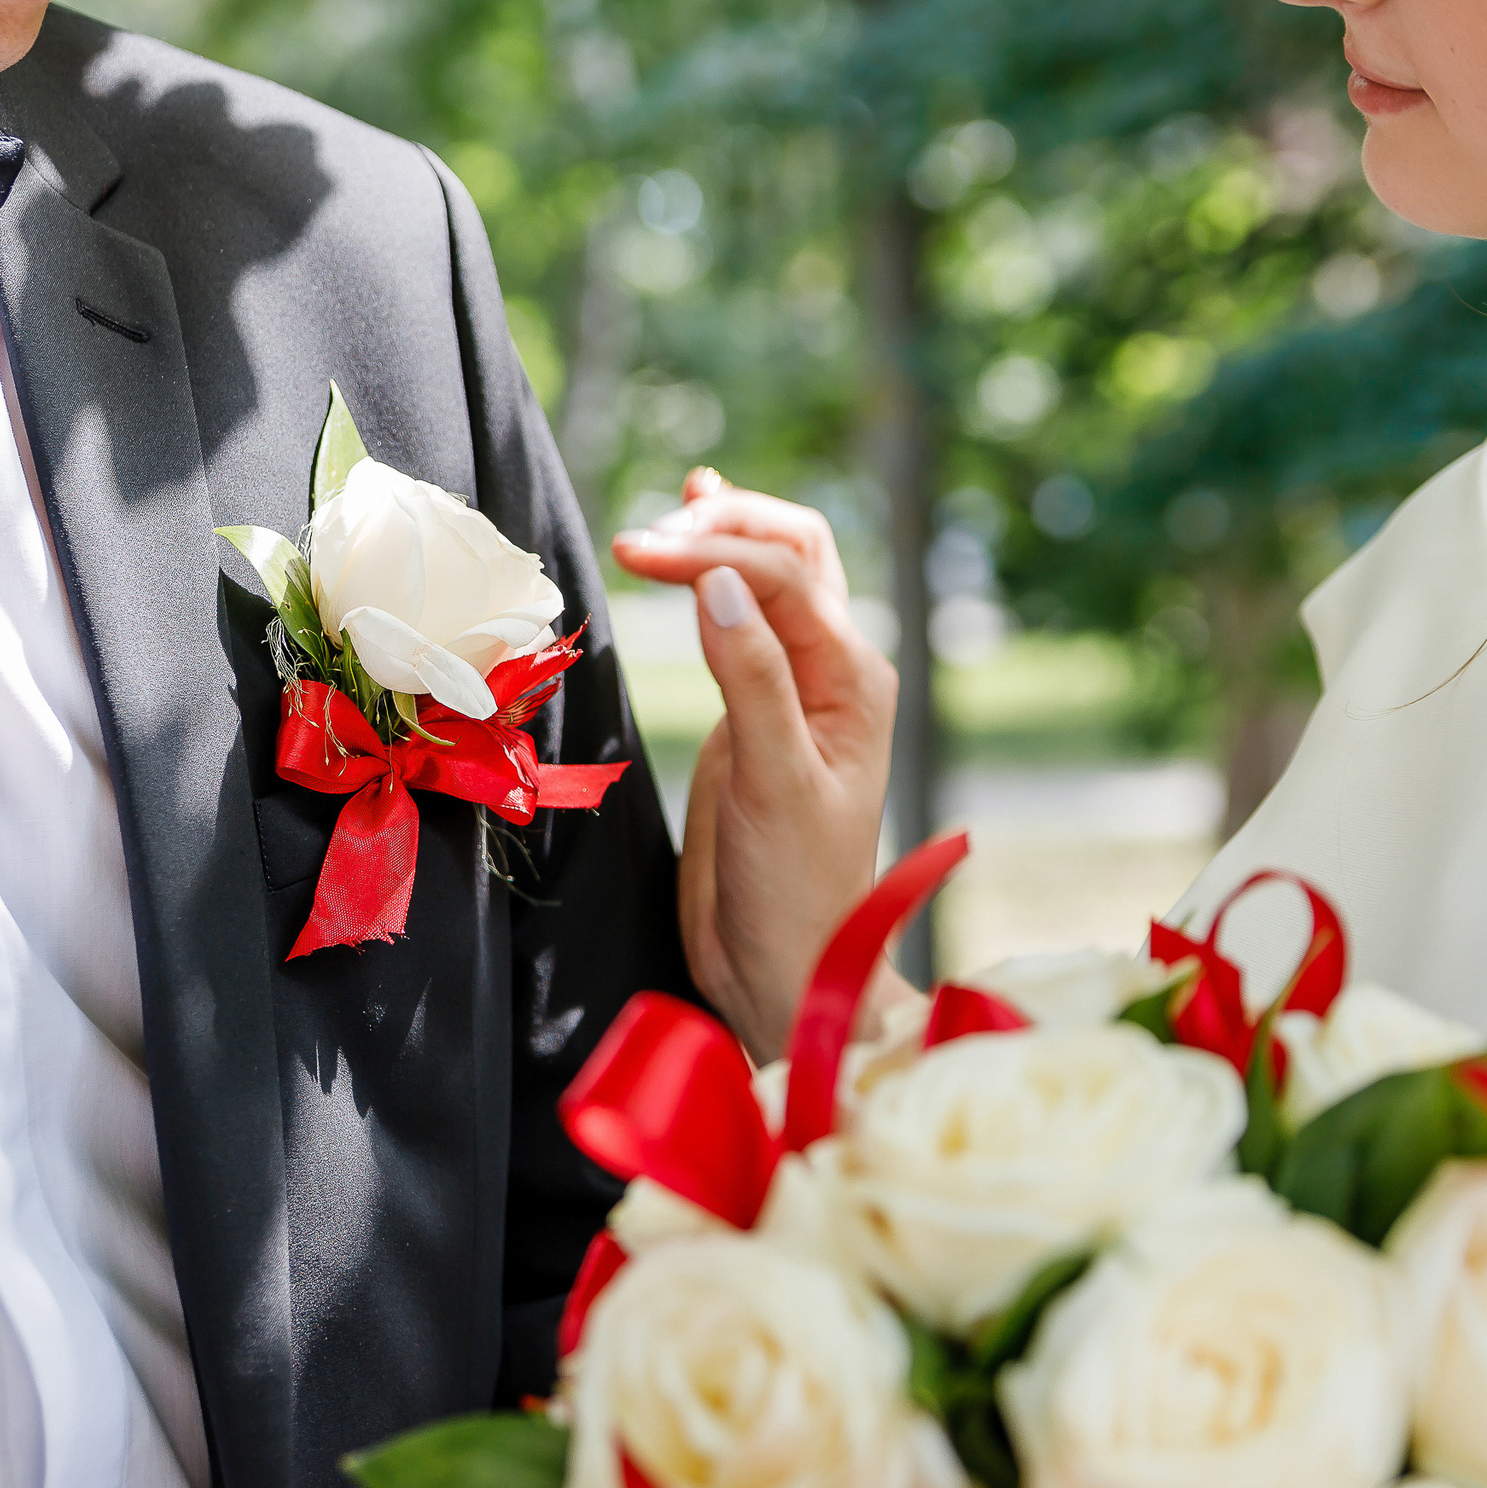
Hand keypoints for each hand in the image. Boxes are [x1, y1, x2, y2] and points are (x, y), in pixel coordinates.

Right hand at [612, 469, 910, 1062]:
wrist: (786, 966)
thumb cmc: (794, 889)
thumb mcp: (773, 784)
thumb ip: (752, 679)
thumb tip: (718, 583)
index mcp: (852, 679)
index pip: (782, 575)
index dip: (710, 551)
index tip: (635, 552)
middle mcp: (831, 670)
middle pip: (791, 551)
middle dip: (723, 527)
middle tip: (645, 538)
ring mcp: (794, 686)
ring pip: (773, 576)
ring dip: (724, 537)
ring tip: (667, 521)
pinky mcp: (754, 709)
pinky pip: (744, 620)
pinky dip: (716, 575)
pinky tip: (686, 553)